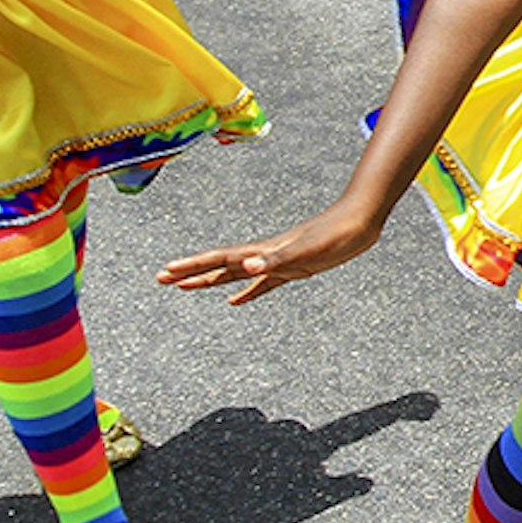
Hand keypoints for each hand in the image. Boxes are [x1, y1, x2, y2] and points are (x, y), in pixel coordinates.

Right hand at [155, 199, 383, 304]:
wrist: (360, 222)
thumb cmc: (336, 234)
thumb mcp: (307, 250)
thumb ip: (276, 259)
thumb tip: (246, 266)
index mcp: (264, 251)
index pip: (220, 259)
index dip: (193, 266)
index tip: (167, 273)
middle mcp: (265, 255)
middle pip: (220, 266)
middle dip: (191, 273)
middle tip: (161, 279)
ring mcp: (278, 261)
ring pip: (235, 274)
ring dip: (211, 281)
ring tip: (187, 288)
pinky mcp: (293, 268)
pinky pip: (260, 284)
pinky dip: (246, 292)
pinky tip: (236, 300)